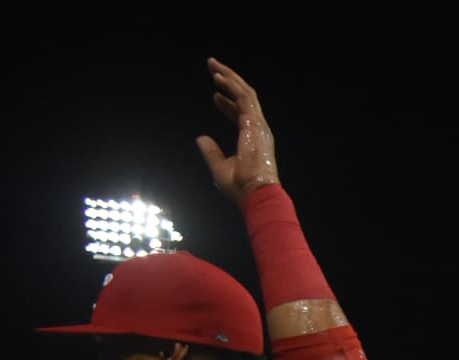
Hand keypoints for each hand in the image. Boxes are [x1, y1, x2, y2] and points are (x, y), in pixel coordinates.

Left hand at [195, 59, 280, 208]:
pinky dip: (231, 85)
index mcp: (252, 139)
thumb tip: (200, 138)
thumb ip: (212, 152)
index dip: (227, 104)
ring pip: (245, 92)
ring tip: (213, 65)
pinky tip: (218, 77)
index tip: (214, 96)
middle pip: (245, 98)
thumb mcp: (220, 167)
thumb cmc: (241, 187)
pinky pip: (243, 97)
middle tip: (213, 67)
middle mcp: (258, 129)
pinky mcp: (254, 123)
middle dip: (229, 81)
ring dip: (229, 77)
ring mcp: (258, 125)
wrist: (255, 194)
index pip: (241, 115)